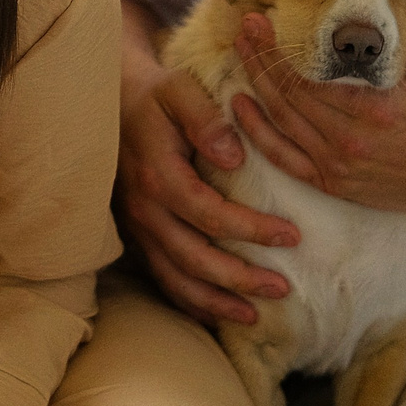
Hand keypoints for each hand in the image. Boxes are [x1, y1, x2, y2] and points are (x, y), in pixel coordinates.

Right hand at [118, 51, 299, 326]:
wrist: (114, 106)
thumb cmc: (157, 97)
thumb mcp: (178, 89)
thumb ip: (205, 118)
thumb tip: (233, 157)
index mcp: (158, 174)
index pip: (207, 212)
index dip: (249, 228)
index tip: (292, 236)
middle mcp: (144, 209)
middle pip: (192, 257)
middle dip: (238, 278)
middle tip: (282, 288)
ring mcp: (138, 228)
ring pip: (175, 277)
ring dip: (214, 302)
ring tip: (253, 316)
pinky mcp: (138, 238)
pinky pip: (162, 278)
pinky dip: (189, 302)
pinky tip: (217, 315)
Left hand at [232, 0, 405, 215]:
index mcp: (378, 109)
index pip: (311, 76)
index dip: (279, 49)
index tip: (260, 21)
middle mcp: (351, 140)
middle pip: (288, 95)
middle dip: (260, 60)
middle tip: (244, 29)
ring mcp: (340, 166)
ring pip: (281, 123)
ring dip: (255, 88)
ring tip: (240, 55)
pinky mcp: (336, 184)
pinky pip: (285, 158)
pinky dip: (258, 134)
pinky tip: (241, 108)